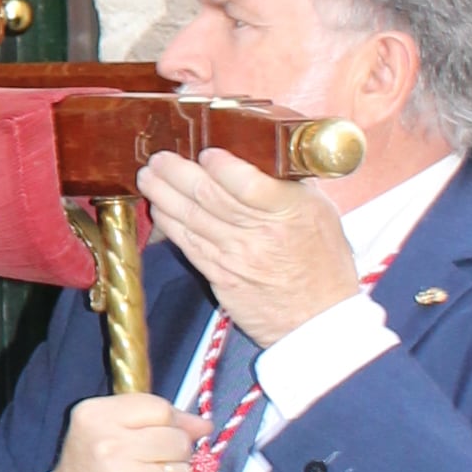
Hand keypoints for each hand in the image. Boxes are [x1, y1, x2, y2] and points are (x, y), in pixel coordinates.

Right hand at [44, 392, 196, 471]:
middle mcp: (107, 447)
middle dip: (173, 455)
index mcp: (96, 417)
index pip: (161, 409)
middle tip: (150, 467)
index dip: (169, 425)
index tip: (157, 438)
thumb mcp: (108, 429)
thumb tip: (203, 425)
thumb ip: (155, 418)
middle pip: (177, 441)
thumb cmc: (92, 470)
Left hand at [139, 146, 360, 348]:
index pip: (246, 184)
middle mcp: (259, 233)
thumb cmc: (323, 263)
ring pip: (191, 218)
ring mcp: (236, 256)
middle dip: (177, 173)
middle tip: (159, 156)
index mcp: (289, 211)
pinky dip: (170, 224)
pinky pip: (189, 244)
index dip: (220, 166)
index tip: (205, 151)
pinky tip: (159, 208)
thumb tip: (259, 154)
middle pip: (209, 197)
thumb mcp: (321, 213)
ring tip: (148, 176)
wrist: (317, 320)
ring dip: (163, 194)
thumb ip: (289, 184)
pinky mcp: (220, 276)